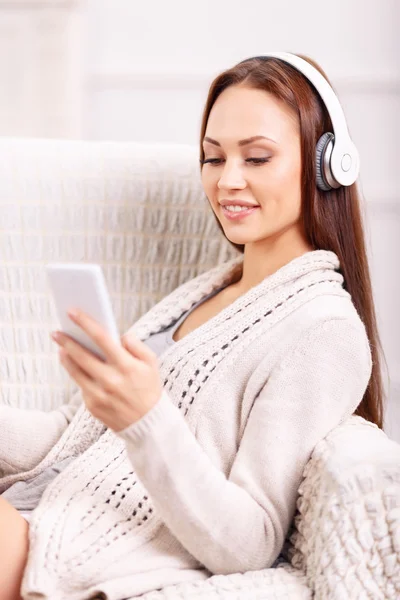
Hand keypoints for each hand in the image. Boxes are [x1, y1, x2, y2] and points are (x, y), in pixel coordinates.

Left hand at [51, 309, 162, 431]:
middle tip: (56, 332)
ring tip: (60, 347)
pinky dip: (77, 373)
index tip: (73, 313)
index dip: (85, 323)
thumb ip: (136, 345)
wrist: (148, 424)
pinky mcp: (92, 406)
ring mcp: (99, 394)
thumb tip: (119, 336)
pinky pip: (81, 385)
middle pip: (82, 355)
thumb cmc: (149, 389)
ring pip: (75, 371)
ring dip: (65, 357)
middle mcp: (111, 380)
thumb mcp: (151, 363)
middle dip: (67, 340)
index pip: (102, 338)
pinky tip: (74, 365)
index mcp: (126, 366)